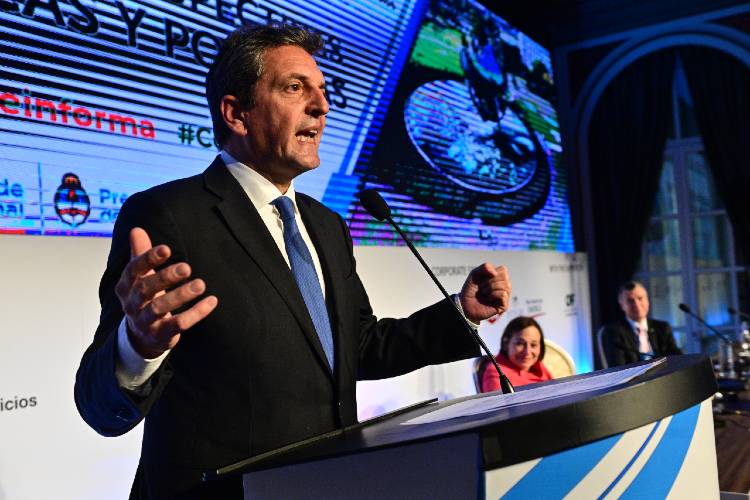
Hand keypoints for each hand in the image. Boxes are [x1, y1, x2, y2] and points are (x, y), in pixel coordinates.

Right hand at [115, 227, 217, 358]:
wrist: (141, 336)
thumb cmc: (144, 298)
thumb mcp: (140, 277)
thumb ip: (140, 254)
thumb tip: (136, 229)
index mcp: (125, 286)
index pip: (133, 270)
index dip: (148, 259)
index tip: (166, 249)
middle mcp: (131, 304)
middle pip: (146, 289)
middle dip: (166, 277)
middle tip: (187, 268)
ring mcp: (144, 322)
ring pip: (160, 308)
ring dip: (181, 295)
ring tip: (201, 284)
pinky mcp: (160, 335)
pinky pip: (178, 325)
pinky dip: (195, 313)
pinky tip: (211, 301)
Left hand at [459, 263, 510, 323]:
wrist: (465, 304)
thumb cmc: (471, 290)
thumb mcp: (475, 274)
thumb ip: (485, 267)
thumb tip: (495, 273)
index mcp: (499, 278)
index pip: (503, 270)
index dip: (491, 273)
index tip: (482, 280)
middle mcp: (505, 287)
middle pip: (504, 277)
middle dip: (489, 281)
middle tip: (482, 288)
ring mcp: (505, 296)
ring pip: (505, 285)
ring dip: (490, 288)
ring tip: (484, 294)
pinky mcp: (504, 306)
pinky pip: (503, 294)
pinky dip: (493, 295)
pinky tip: (488, 299)